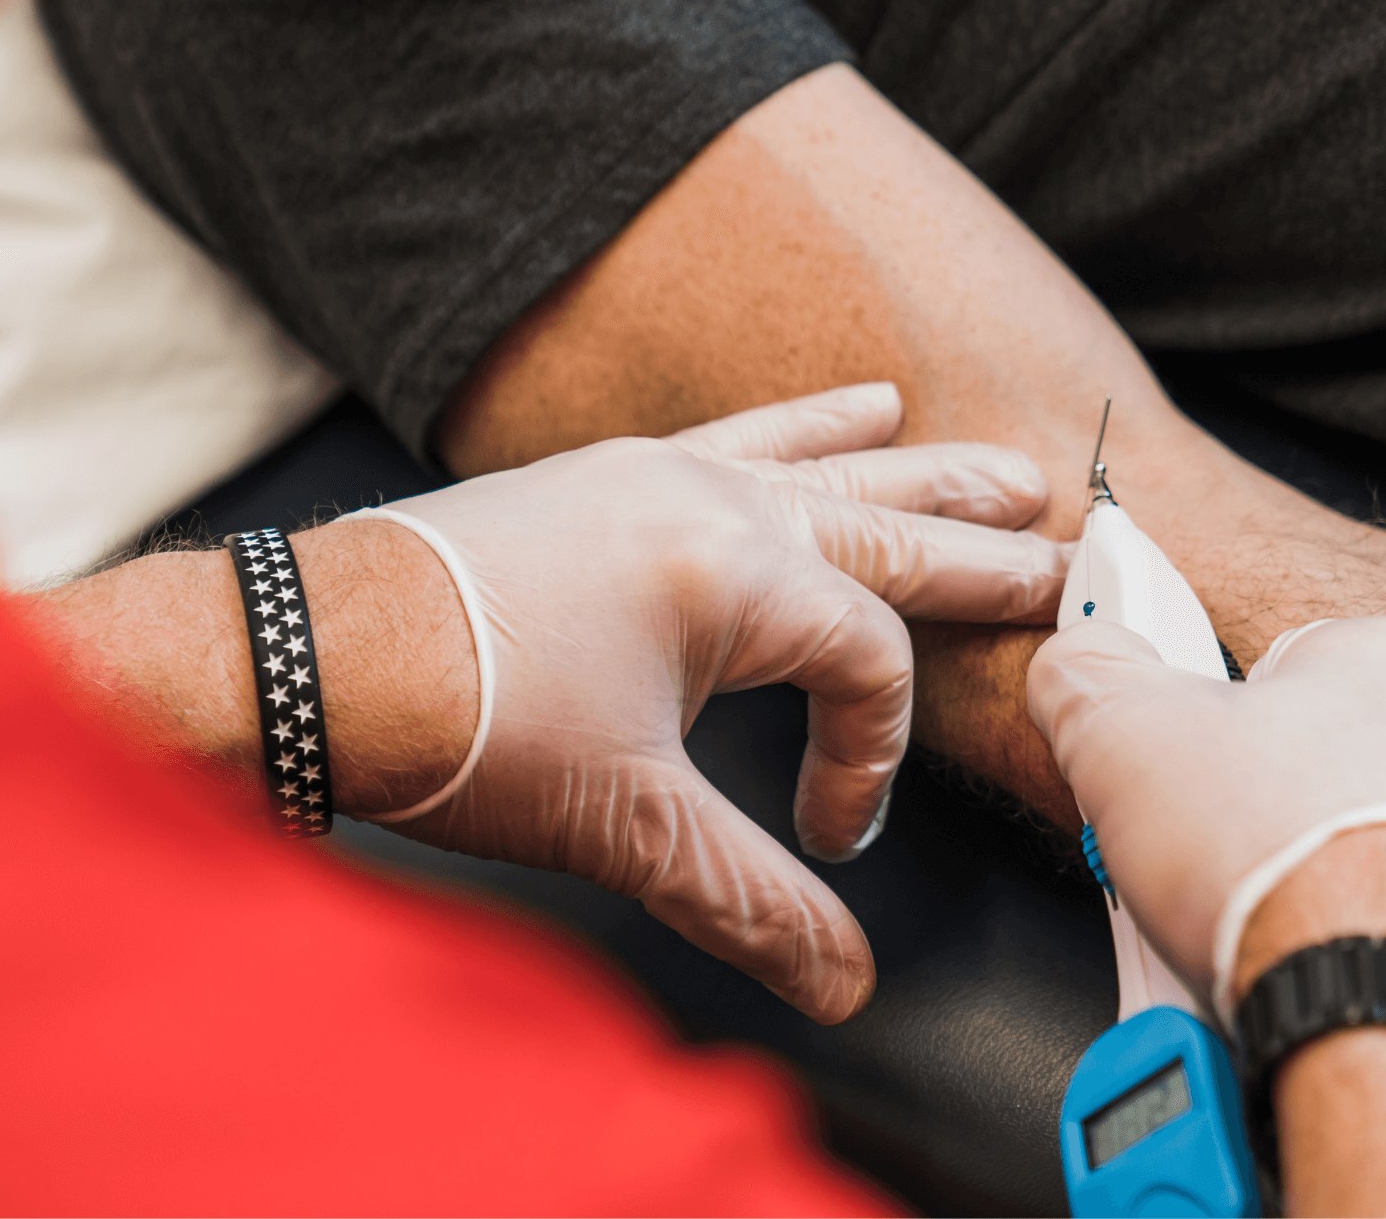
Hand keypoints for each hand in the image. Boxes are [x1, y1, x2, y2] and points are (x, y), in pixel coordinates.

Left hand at [361, 384, 1068, 1022]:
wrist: (314, 655)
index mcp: (731, 573)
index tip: (836, 833)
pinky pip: (741, 436)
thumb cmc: (459, 720)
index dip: (873, 760)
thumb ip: (750, 899)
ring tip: (1002, 469)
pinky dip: (808, 424)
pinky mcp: (610, 476)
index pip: (866, 665)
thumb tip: (843, 981)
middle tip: (1071, 560)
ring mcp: (659, 476)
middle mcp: (710, 503)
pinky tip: (853, 403)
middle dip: (985, 559)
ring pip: (829, 469)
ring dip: (923, 477)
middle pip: (887, 533)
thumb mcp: (625, 824)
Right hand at [1026, 615, 1385, 1021]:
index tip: (1185, 797)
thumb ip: (1087, 677)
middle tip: (1230, 887)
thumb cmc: (1286, 872)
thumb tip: (1076, 656)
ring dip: (1365, 891)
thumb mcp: (1123, 742)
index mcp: (1376, 660)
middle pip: (1354, 765)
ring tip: (1298, 948)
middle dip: (1290, 823)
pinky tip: (1376, 986)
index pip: (1280, 672)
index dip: (1215, 742)